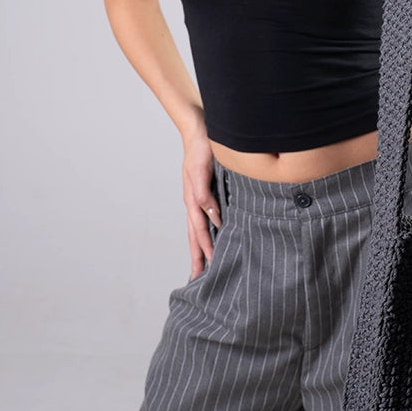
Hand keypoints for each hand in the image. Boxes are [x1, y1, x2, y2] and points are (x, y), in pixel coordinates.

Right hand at [182, 132, 221, 278]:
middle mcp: (196, 202)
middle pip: (196, 236)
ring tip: (206, 266)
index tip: (206, 271)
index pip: (199, 233)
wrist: (201, 129)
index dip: (203, 252)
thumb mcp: (201, 169)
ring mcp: (200, 198)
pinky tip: (217, 237)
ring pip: (200, 229)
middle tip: (199, 280)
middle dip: (198, 258)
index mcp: (194, 200)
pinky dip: (210, 231)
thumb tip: (211, 216)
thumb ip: (204, 192)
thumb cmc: (201, 147)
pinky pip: (208, 217)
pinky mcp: (208, 191)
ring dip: (202, 248)